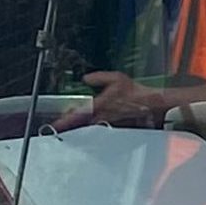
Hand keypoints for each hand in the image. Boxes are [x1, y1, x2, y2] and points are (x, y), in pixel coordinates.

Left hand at [55, 70, 169, 129]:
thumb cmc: (135, 92)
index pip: (76, 115)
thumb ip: (98, 78)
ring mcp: (107, 123)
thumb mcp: (116, 78)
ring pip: (88, 127)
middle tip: (60, 124)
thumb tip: (86, 78)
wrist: (151, 104)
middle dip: (70, 124)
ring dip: (80, 126)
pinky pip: (98, 127)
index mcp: (98, 106)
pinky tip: (90, 123)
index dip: (64, 121)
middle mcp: (101, 117)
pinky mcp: (114, 125)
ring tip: (71, 124)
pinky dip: (91, 126)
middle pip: (80, 124)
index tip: (54, 126)